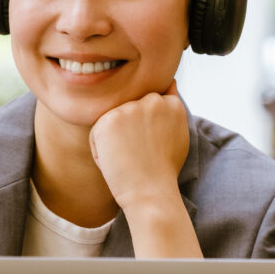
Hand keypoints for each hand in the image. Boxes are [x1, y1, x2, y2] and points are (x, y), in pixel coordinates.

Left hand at [88, 81, 188, 211]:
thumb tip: (170, 82)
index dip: (146, 130)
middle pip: (129, 111)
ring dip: (115, 141)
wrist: (150, 192)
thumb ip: (172, 107)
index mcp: (172, 103)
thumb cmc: (163, 170)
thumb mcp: (177, 133)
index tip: (150, 147)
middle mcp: (152, 100)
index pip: (149, 106)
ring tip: (129, 158)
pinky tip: (117, 161)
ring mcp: (130, 108)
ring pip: (112, 122)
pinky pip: (97, 134)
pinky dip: (101, 151)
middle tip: (141, 155)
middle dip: (130, 132)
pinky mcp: (109, 119)